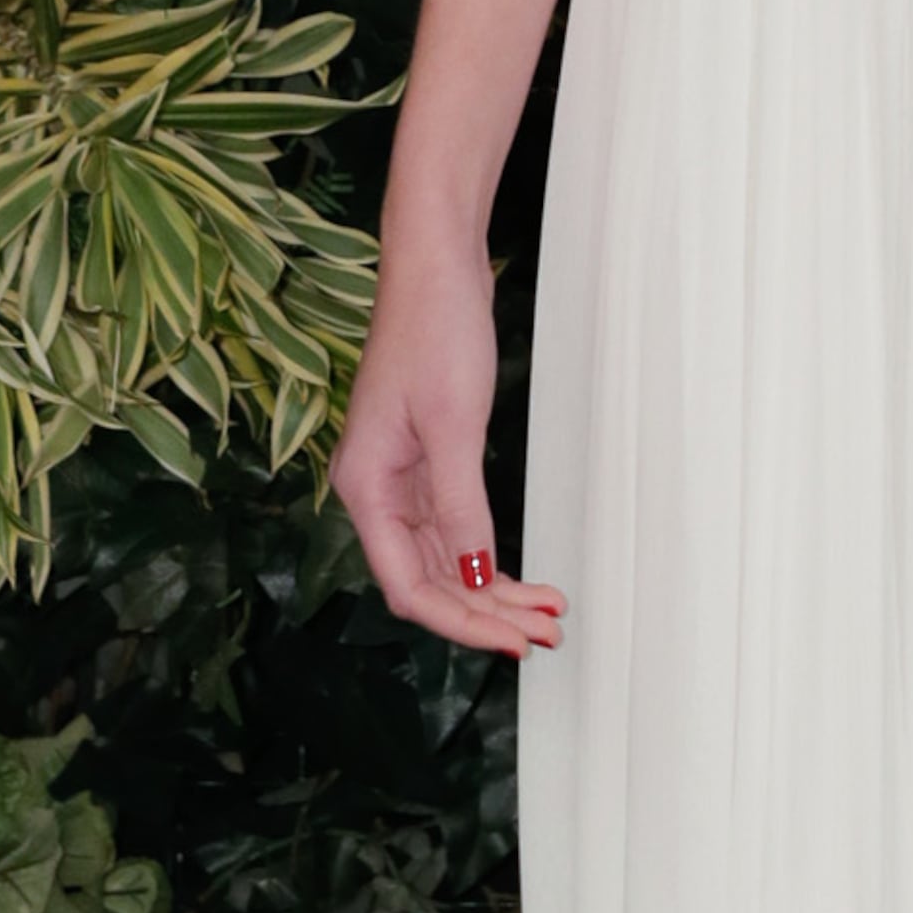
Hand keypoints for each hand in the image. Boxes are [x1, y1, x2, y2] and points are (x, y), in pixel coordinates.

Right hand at [333, 239, 563, 657]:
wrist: (436, 271)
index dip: (459, 621)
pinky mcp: (426, 465)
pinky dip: (489, 556)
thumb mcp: (453, 424)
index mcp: (366, 488)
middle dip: (486, 614)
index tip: (510, 641)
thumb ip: (462, 506)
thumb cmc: (433, 331)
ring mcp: (401, 481)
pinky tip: (520, 579)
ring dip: (493, 592)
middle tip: (544, 636)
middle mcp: (376, 492)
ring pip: (446, 561)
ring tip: (546, 615)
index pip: (408, 585)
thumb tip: (475, 576)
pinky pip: (456, 530)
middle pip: (429, 582)